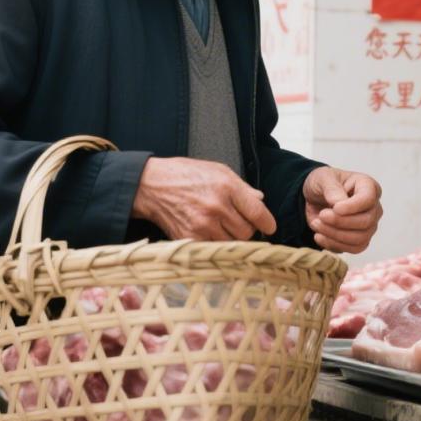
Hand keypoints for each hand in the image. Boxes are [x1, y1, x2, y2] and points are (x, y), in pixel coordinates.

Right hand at [131, 157, 275, 240]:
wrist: (151, 186)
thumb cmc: (185, 175)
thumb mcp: (218, 171)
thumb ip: (242, 188)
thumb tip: (260, 200)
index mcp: (227, 187)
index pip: (258, 212)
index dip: (267, 223)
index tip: (269, 227)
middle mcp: (216, 207)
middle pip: (247, 232)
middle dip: (246, 229)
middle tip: (237, 222)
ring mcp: (202, 225)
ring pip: (231, 244)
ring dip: (231, 239)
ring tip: (220, 226)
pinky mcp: (189, 239)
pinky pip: (213, 250)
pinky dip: (214, 245)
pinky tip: (208, 233)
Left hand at [303, 166, 382, 253]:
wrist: (315, 198)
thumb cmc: (324, 184)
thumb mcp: (323, 178)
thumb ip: (331, 189)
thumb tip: (338, 203)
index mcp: (368, 186)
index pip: (368, 199)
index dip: (352, 207)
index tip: (335, 208)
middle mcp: (373, 207)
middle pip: (366, 222)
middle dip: (340, 222)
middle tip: (321, 216)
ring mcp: (369, 225)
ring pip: (360, 238)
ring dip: (335, 235)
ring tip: (316, 224)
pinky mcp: (360, 239)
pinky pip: (353, 249)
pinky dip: (334, 245)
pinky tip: (319, 236)